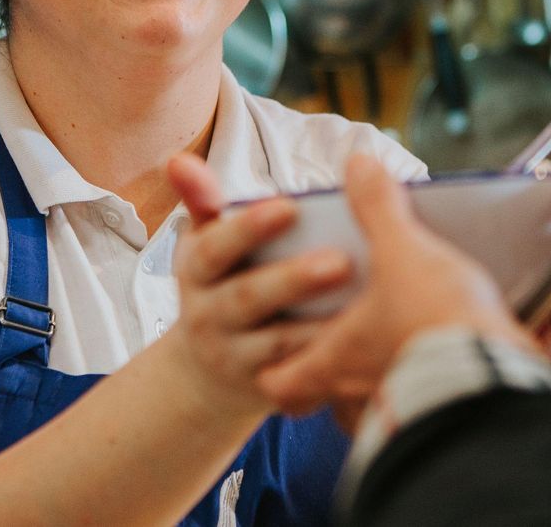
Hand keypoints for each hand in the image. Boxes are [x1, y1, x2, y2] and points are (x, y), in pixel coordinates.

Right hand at [162, 153, 353, 416]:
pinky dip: (334, 370)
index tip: (290, 206)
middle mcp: (209, 317)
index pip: (215, 248)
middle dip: (293, 280)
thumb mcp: (204, 245)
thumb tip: (177, 159)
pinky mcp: (266, 392)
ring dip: (321, 328)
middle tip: (341, 260)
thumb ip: (201, 201)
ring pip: (279, 346)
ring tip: (368, 306)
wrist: (206, 372)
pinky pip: (301, 384)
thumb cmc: (222, 285)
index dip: (248, 229)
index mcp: (197, 272)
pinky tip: (372, 350)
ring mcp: (235, 359)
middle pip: (249, 298)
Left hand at [255, 155, 535, 429]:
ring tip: (399, 347)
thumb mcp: (403, 252)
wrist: (500, 382)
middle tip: (343, 343)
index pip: (279, 385)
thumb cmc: (435, 322)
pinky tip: (444, 361)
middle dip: (331, 375)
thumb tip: (358, 164)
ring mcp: (398, 415)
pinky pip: (421, 413)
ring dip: (380, 383)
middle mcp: (357, 398)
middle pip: (324, 402)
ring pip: (372, 411)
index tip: (277, 353)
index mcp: (333, 360)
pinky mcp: (441, 421)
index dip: (273, 370)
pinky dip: (426, 391)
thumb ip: (379, 208)